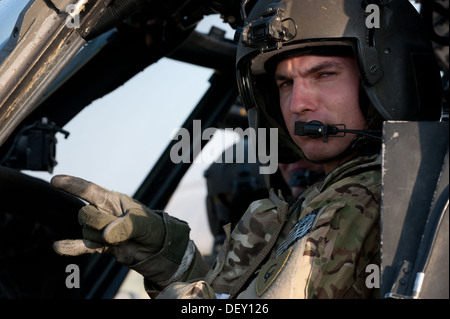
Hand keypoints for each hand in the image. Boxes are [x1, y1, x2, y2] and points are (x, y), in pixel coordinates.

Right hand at [51, 175, 190, 282]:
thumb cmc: (156, 229)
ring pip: (85, 231)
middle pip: (85, 214)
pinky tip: (58, 247)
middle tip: (122, 231)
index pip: (90, 190)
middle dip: (99, 223)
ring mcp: (101, 229)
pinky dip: (71, 247)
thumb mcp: (146, 224)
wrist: (162, 251)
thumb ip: (126, 226)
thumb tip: (105, 235)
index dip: (73, 185)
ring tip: (120, 241)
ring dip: (99, 239)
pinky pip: (83, 245)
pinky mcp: (101, 246)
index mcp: (114, 200)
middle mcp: (104, 212)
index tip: (56, 181)